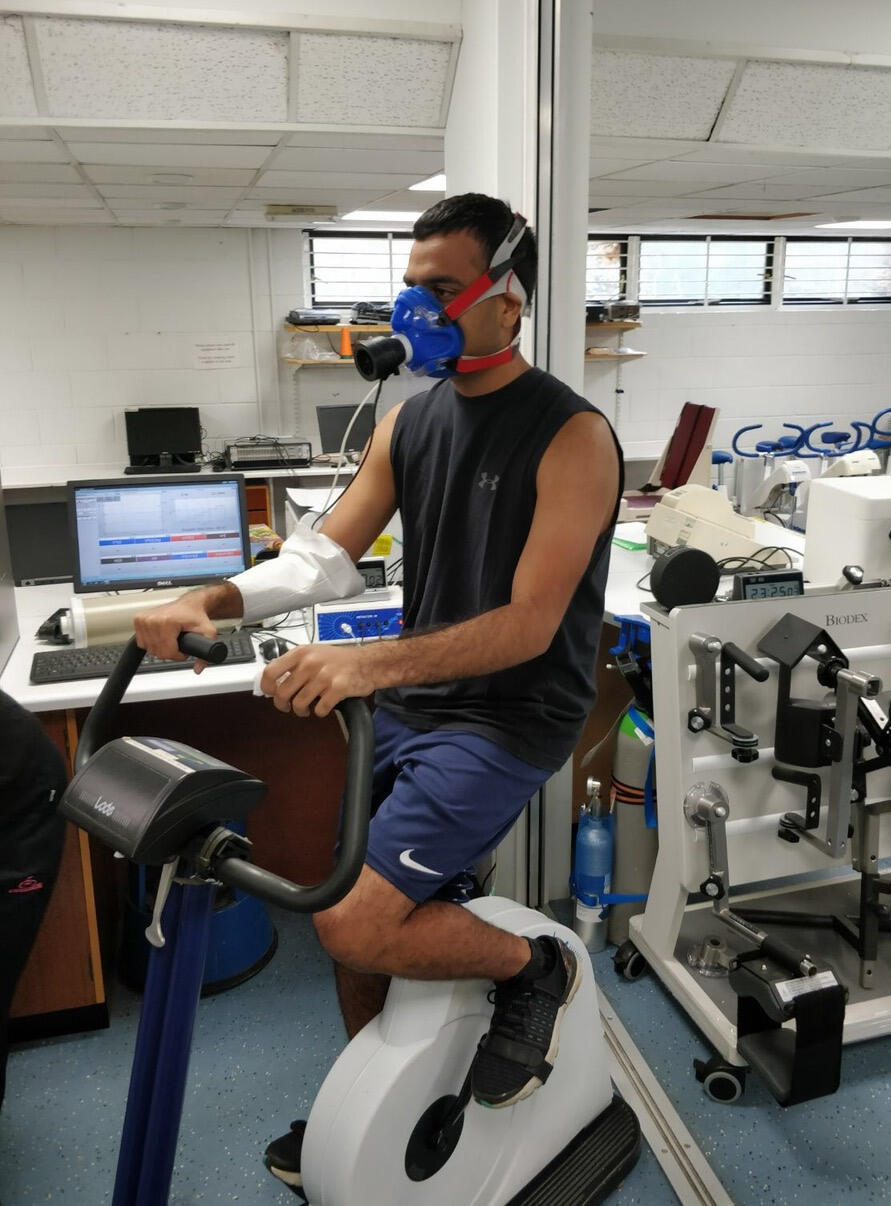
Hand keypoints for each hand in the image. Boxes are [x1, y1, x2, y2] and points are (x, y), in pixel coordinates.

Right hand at [133, 597, 218, 671]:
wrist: (189, 604)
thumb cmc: (196, 615)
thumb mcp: (208, 633)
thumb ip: (206, 653)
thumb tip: (198, 669)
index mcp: (166, 621)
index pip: (167, 652)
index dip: (178, 655)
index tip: (185, 650)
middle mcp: (152, 619)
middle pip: (158, 652)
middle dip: (171, 652)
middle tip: (179, 644)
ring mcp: (143, 619)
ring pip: (149, 649)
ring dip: (161, 648)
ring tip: (172, 640)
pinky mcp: (138, 620)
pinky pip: (142, 642)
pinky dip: (152, 643)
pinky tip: (162, 637)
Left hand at [259, 644, 375, 717]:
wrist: (367, 663)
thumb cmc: (339, 660)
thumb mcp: (313, 653)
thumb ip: (293, 664)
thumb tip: (273, 682)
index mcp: (301, 653)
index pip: (270, 671)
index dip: (267, 687)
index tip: (271, 693)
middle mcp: (310, 663)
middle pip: (282, 693)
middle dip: (283, 705)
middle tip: (288, 706)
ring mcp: (324, 676)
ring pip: (299, 704)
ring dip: (301, 710)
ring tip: (306, 709)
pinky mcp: (338, 689)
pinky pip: (320, 709)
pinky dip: (320, 712)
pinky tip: (324, 706)